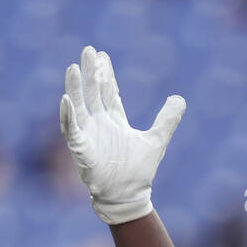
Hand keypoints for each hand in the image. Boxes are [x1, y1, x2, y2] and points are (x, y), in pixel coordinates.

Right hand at [59, 44, 184, 224]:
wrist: (128, 196)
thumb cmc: (139, 170)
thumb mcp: (157, 140)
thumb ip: (167, 119)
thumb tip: (180, 98)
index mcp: (115, 121)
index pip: (107, 91)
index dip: (105, 74)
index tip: (102, 55)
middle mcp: (99, 124)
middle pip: (93, 92)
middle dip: (90, 72)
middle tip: (88, 50)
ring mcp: (88, 134)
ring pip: (79, 106)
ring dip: (75, 87)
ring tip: (74, 67)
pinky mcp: (81, 148)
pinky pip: (71, 129)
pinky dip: (68, 115)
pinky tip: (66, 99)